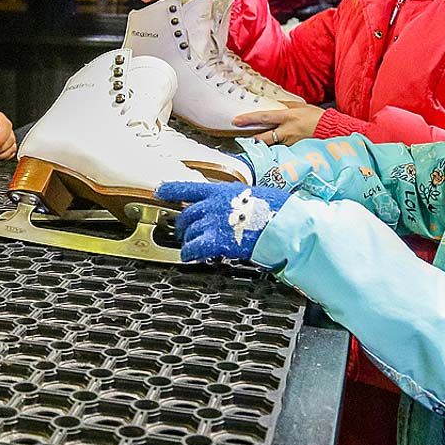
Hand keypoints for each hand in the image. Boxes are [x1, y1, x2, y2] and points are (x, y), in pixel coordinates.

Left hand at [158, 181, 290, 262]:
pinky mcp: (216, 241)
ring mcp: (213, 222)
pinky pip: (194, 248)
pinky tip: (190, 256)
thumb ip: (235, 200)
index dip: (172, 189)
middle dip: (183, 225)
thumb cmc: (276, 209)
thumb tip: (232, 207)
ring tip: (191, 247)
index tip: (160, 190)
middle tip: (184, 232)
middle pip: (186, 215)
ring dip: (188, 241)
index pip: (190, 187)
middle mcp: (213, 204)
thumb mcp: (252, 195)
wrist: (285, 224)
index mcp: (222, 191)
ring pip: (189, 233)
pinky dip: (189, 253)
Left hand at [235, 104, 326, 146]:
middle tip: (241, 138)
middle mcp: (287, 131)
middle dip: (251, 139)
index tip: (236, 120)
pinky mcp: (295, 151)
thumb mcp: (301, 106)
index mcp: (287, 117)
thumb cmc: (318, 117)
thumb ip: (287, 105)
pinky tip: (271, 152)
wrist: (333, 131)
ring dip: (263, 146)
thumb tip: (275, 102)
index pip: (264, 117)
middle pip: (263, 137)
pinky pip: (282, 151)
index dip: (249, 119)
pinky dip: (276, 151)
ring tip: (255, 145)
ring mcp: (290, 143)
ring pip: (271, 146)